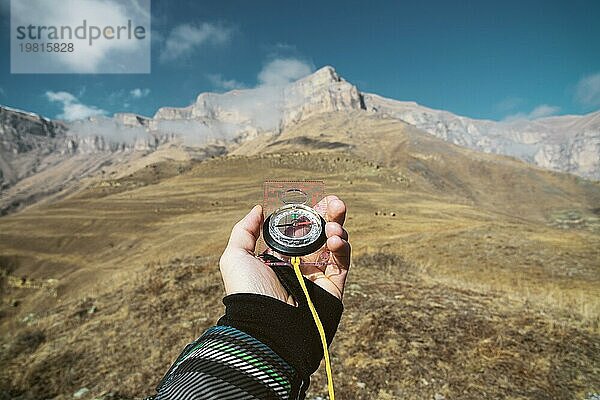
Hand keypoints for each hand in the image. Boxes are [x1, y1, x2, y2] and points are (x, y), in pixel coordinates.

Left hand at [219, 196, 350, 304]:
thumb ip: (245, 230)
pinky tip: (335, 241)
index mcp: (280, 255)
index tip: (315, 199)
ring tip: (333, 228)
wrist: (266, 325)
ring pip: (335, 244)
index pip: (300, 227)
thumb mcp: (235, 257)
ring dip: (337, 229)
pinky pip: (343, 262)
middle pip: (321, 232)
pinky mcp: (333, 286)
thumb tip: (259, 209)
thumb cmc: (247, 292)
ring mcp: (318, 274)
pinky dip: (343, 247)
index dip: (309, 212)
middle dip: (330, 214)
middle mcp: (300, 263)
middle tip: (335, 203)